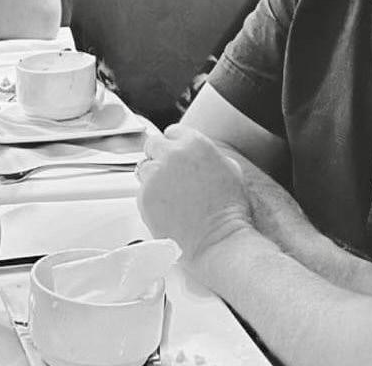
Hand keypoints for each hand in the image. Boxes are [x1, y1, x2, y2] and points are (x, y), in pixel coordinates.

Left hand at [137, 125, 252, 267]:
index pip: (173, 132)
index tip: (176, 155)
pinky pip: (141, 191)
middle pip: (153, 144)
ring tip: (171, 196)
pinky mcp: (144, 195)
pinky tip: (168, 209)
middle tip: (168, 174)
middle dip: (158, 156)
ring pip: (144, 167)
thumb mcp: (230, 169)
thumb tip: (196, 153)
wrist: (218, 238)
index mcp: (194, 143)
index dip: (175, 145)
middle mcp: (172, 155)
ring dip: (153, 178)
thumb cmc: (229, 210)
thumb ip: (208, 154)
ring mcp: (155, 174)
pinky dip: (150, 199)